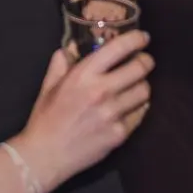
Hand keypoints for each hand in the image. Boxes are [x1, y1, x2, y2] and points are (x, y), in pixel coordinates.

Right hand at [14, 32, 153, 191]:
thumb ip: (61, 63)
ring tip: (135, 86)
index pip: (119, 49)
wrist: (47, 154)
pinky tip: (129, 107)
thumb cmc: (46, 118)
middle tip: (144, 62)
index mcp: (83, 75)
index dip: (136, 40)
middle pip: (140, 69)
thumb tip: (70, 48)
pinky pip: (139, 114)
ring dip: (142, 86)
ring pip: (144, 92)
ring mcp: (113, 113)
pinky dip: (137, 108)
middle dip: (145, 62)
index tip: (143, 38)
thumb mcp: (49, 86)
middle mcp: (101, 91)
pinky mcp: (120, 133)